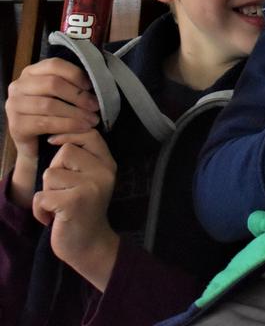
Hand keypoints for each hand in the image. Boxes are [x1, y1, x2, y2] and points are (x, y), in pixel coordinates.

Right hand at [4, 58, 99, 207]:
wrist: (38, 146)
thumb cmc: (54, 116)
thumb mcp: (62, 96)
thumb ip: (72, 84)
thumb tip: (97, 80)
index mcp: (31, 73)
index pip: (54, 65)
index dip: (76, 74)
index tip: (92, 86)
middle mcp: (18, 86)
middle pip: (53, 84)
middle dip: (79, 95)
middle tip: (96, 106)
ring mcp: (13, 106)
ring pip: (50, 105)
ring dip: (76, 113)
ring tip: (92, 120)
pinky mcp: (15, 125)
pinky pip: (46, 123)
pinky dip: (68, 125)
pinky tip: (82, 128)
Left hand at [32, 129, 118, 291]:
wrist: (89, 245)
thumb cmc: (83, 210)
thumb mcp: (90, 179)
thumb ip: (82, 159)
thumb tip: (58, 135)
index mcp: (108, 164)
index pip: (90, 135)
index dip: (69, 134)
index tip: (54, 142)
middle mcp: (104, 172)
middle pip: (64, 152)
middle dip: (54, 171)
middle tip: (63, 191)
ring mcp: (91, 187)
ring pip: (50, 174)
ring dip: (46, 192)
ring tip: (59, 205)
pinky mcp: (73, 202)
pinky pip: (41, 196)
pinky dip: (39, 210)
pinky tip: (52, 218)